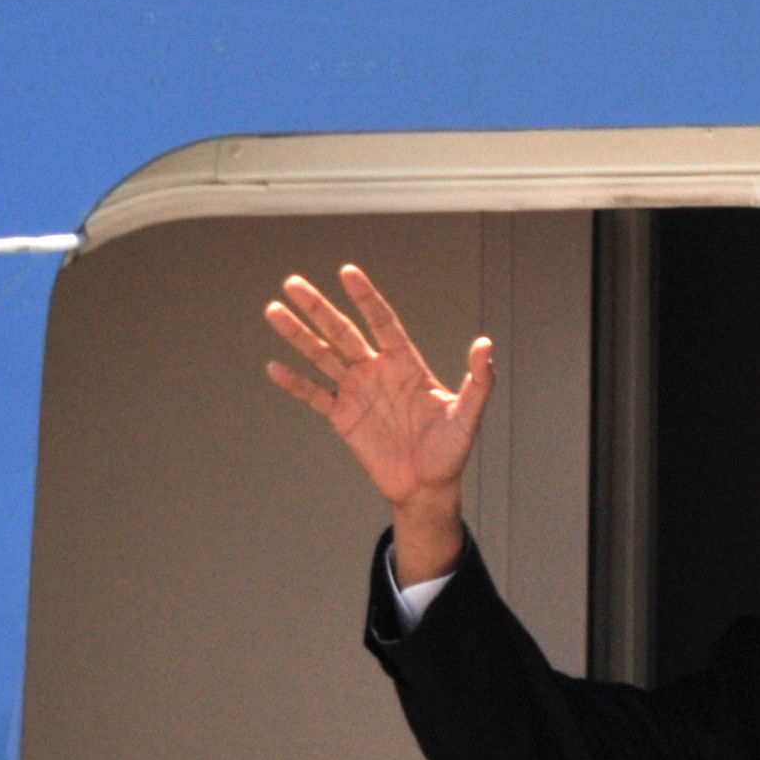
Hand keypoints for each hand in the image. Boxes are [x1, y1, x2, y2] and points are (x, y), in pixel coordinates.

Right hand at [263, 265, 495, 584]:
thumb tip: (486, 345)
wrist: (426, 488)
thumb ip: (478, 380)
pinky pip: (314, 396)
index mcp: (405, 363)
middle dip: (317, 308)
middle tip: (292, 283)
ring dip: (298, 335)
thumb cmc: (450, 451)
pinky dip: (294, 383)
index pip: (382, 321)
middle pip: (342, 331)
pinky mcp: (342, 417)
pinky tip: (274, 367)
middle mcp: (377, 370)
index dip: (365, 298)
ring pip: (322, 356)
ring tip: (273, 311)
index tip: (347, 272)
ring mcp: (357, 391)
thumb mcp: (468, 416)